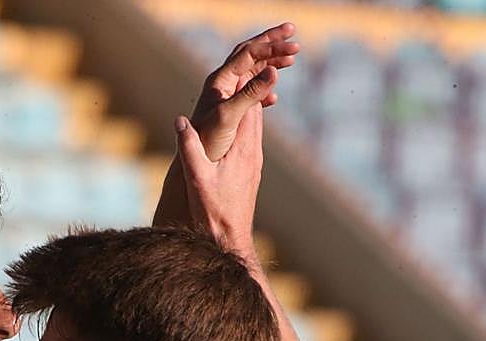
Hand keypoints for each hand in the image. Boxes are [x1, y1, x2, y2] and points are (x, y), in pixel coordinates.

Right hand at [175, 68, 275, 254]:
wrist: (231, 241)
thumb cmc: (213, 214)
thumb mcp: (197, 182)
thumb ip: (189, 150)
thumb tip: (180, 121)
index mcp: (242, 149)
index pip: (248, 106)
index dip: (245, 82)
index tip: (240, 61)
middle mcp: (253, 152)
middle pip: (255, 109)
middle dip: (249, 85)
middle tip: (243, 61)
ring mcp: (254, 161)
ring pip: (255, 122)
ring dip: (248, 102)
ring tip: (240, 82)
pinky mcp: (251, 170)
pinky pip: (251, 137)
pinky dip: (245, 121)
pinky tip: (236, 119)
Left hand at [190, 23, 297, 161]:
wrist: (192, 166)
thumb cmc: (206, 142)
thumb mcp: (229, 116)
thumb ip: (251, 93)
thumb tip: (274, 70)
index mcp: (220, 81)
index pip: (247, 52)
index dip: (271, 44)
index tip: (293, 41)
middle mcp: (222, 84)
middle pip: (248, 53)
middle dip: (271, 41)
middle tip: (292, 29)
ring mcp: (225, 97)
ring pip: (251, 71)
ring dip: (271, 62)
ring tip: (292, 59)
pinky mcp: (230, 111)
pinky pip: (250, 92)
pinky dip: (264, 89)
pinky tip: (274, 99)